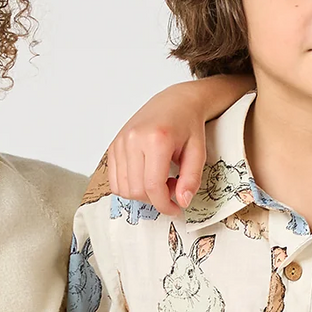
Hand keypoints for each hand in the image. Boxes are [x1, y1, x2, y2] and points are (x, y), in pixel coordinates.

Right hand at [106, 74, 246, 211]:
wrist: (175, 102)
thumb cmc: (187, 125)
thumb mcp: (198, 152)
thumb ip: (191, 179)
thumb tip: (182, 202)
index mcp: (156, 139)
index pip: (152, 187)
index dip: (164, 205)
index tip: (175, 209)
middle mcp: (133, 139)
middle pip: (136, 190)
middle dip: (155, 199)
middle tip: (173, 187)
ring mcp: (120, 141)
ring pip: (123, 189)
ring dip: (142, 194)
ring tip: (160, 180)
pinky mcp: (114, 146)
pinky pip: (115, 180)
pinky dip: (130, 186)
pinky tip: (146, 176)